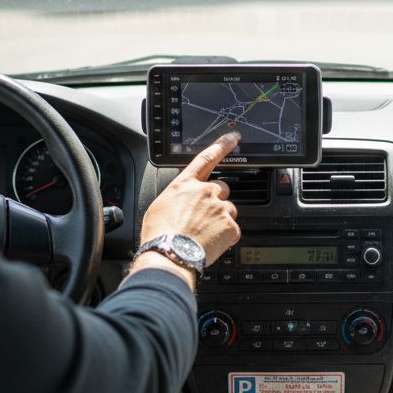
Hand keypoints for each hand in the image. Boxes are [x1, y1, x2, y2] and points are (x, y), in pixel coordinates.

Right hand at [139, 132, 241, 266]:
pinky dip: (225, 238)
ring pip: (229, 210)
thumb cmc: (160, 233)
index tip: (233, 138)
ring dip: (221, 220)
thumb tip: (181, 202)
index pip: (207, 158)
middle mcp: (206, 192)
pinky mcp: (230, 227)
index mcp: (186, 184)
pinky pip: (233, 231)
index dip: (222, 146)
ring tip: (205, 234)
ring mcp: (220, 208)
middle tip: (205, 217)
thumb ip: (177, 197)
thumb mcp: (160, 206)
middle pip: (222, 188)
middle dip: (217, 199)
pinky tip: (211, 244)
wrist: (169, 254)